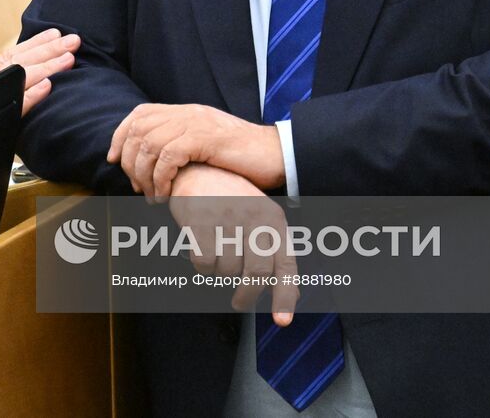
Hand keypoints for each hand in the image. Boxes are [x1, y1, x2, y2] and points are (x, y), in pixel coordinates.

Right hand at [0, 28, 79, 114]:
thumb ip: (1, 95)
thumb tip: (33, 86)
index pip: (12, 57)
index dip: (36, 45)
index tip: (57, 35)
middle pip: (18, 62)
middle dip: (48, 50)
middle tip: (74, 40)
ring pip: (15, 77)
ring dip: (45, 66)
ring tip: (68, 58)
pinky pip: (9, 105)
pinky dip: (28, 95)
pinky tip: (47, 87)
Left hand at [108, 103, 284, 199]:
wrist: (276, 154)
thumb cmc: (242, 158)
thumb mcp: (206, 145)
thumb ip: (181, 145)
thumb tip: (152, 162)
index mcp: (185, 112)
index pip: (139, 114)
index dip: (119, 135)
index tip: (113, 160)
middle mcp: (187, 113)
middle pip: (138, 129)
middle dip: (128, 161)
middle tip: (136, 187)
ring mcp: (196, 123)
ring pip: (149, 144)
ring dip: (143, 175)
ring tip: (152, 197)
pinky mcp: (205, 139)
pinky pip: (168, 156)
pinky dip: (160, 178)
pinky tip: (165, 195)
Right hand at [167, 164, 297, 321]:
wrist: (197, 168)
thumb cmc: (231, 199)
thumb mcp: (261, 221)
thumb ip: (277, 255)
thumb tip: (293, 294)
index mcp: (274, 219)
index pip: (285, 264)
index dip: (284, 296)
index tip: (282, 321)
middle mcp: (254, 217)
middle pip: (256, 273)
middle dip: (247, 295)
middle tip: (240, 302)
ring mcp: (227, 218)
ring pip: (226, 270)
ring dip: (219, 272)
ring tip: (216, 255)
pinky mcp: (201, 220)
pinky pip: (203, 262)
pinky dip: (201, 264)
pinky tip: (201, 248)